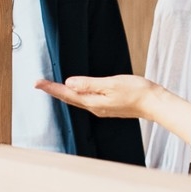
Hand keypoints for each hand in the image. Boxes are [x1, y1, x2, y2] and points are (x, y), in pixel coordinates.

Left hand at [35, 74, 161, 120]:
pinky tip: (77, 91)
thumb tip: (69, 83)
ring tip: (52, 87)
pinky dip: (77, 95)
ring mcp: (102, 108)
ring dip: (64, 93)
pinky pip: (86, 100)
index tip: (36, 83)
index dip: (51, 88)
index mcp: (93, 102)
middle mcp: (95, 108)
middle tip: (39, 84)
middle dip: (53, 91)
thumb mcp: (111, 84)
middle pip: (69, 99)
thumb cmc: (136, 92)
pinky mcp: (108, 106)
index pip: (67, 94)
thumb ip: (89, 84)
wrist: (154, 104)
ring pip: (77, 100)